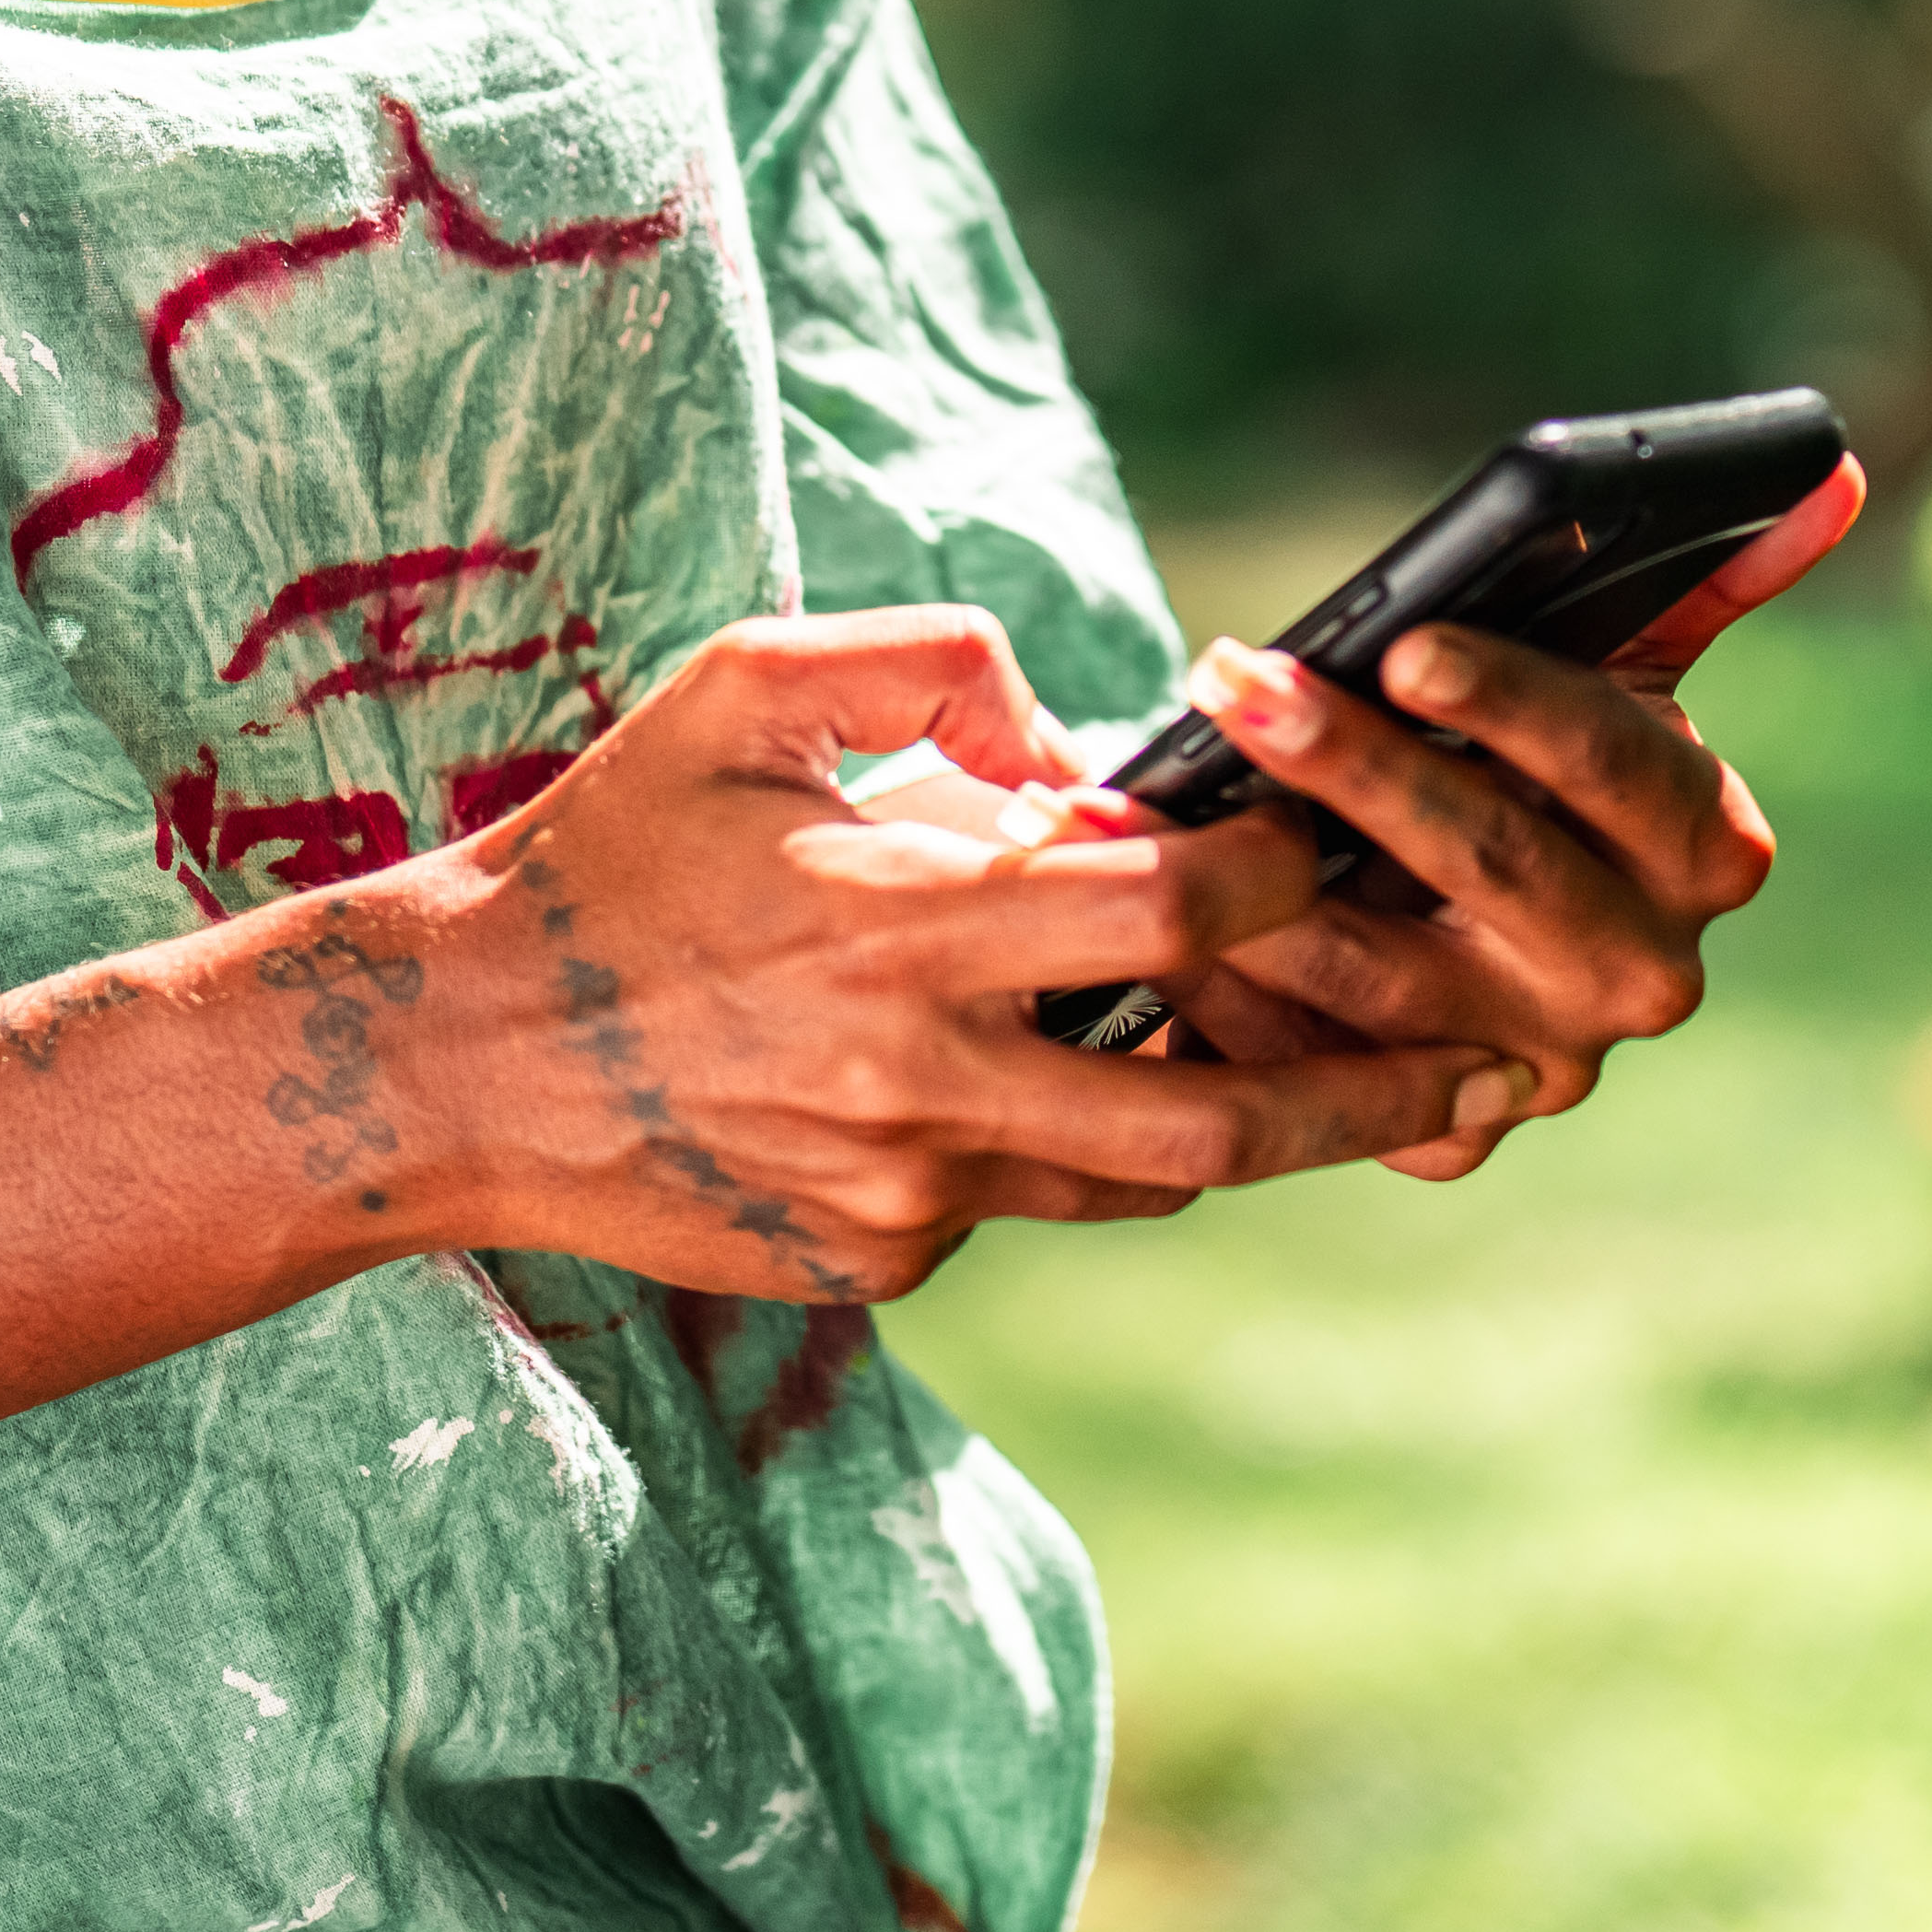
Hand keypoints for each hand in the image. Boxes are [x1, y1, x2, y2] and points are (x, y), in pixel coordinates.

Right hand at [369, 606, 1520, 1300]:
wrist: (451, 1059)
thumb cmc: (605, 846)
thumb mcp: (744, 688)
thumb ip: (931, 666)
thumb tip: (1077, 738)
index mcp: (911, 922)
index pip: (1179, 909)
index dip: (1285, 874)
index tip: (1336, 844)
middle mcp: (924, 1078)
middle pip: (1216, 1108)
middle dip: (1366, 1088)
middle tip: (1479, 1064)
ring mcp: (902, 1192)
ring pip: (1139, 1174)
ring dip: (1245, 1127)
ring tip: (1349, 1087)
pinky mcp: (872, 1265)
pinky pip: (1021, 1204)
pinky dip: (1068, 1146)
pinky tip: (1074, 1085)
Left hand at [1147, 460, 1828, 1175]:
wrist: (1476, 935)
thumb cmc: (1533, 763)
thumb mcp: (1619, 673)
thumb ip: (1706, 582)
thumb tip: (1826, 476)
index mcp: (1710, 846)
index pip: (1614, 760)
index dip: (1513, 700)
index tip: (1408, 641)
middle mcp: (1647, 972)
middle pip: (1490, 860)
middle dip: (1350, 764)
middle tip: (1235, 682)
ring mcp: (1547, 1067)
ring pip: (1379, 974)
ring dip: (1241, 882)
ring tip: (1131, 799)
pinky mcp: (1451, 1139)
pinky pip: (1318, 1071)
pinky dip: (1215, 998)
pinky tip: (1128, 923)